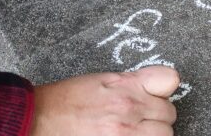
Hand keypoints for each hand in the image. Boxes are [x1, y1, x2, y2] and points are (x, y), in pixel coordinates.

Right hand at [29, 66, 178, 135]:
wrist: (39, 119)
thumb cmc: (68, 99)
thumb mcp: (103, 80)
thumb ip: (133, 82)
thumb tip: (157, 87)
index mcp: (127, 87)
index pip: (170, 80)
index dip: (164, 88)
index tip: (156, 95)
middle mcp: (129, 110)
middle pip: (169, 114)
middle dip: (158, 116)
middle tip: (141, 118)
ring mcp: (125, 135)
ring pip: (164, 135)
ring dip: (154, 134)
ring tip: (134, 131)